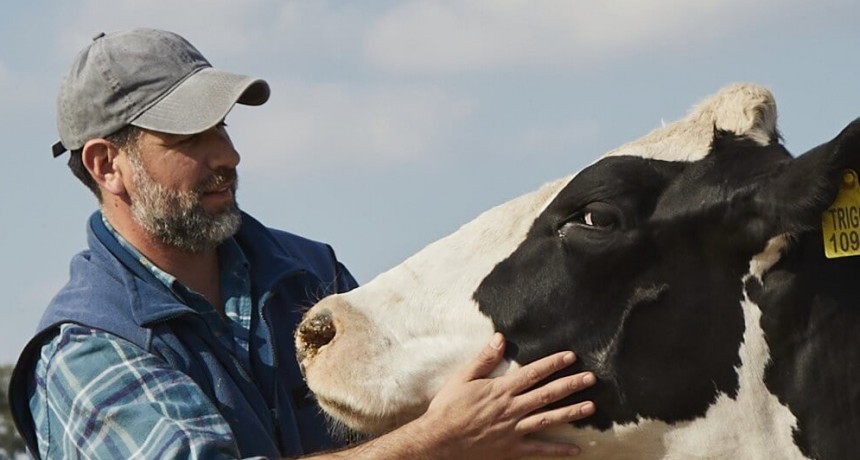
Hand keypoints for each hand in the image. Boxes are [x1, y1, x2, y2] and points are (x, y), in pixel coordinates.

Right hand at [418, 332, 595, 459]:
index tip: (570, 356)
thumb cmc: (448, 408)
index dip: (553, 363)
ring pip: (549, 419)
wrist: (438, 441)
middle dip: (571, 384)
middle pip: (547, 394)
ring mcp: (514, 430)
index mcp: (501, 390)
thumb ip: (484, 359)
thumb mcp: (462, 378)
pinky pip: (539, 450)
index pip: (533, 373)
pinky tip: (576, 449)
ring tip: (591, 407)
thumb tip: (500, 338)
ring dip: (571, 412)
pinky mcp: (511, 449)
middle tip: (591, 378)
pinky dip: (558, 450)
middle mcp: (512, 408)